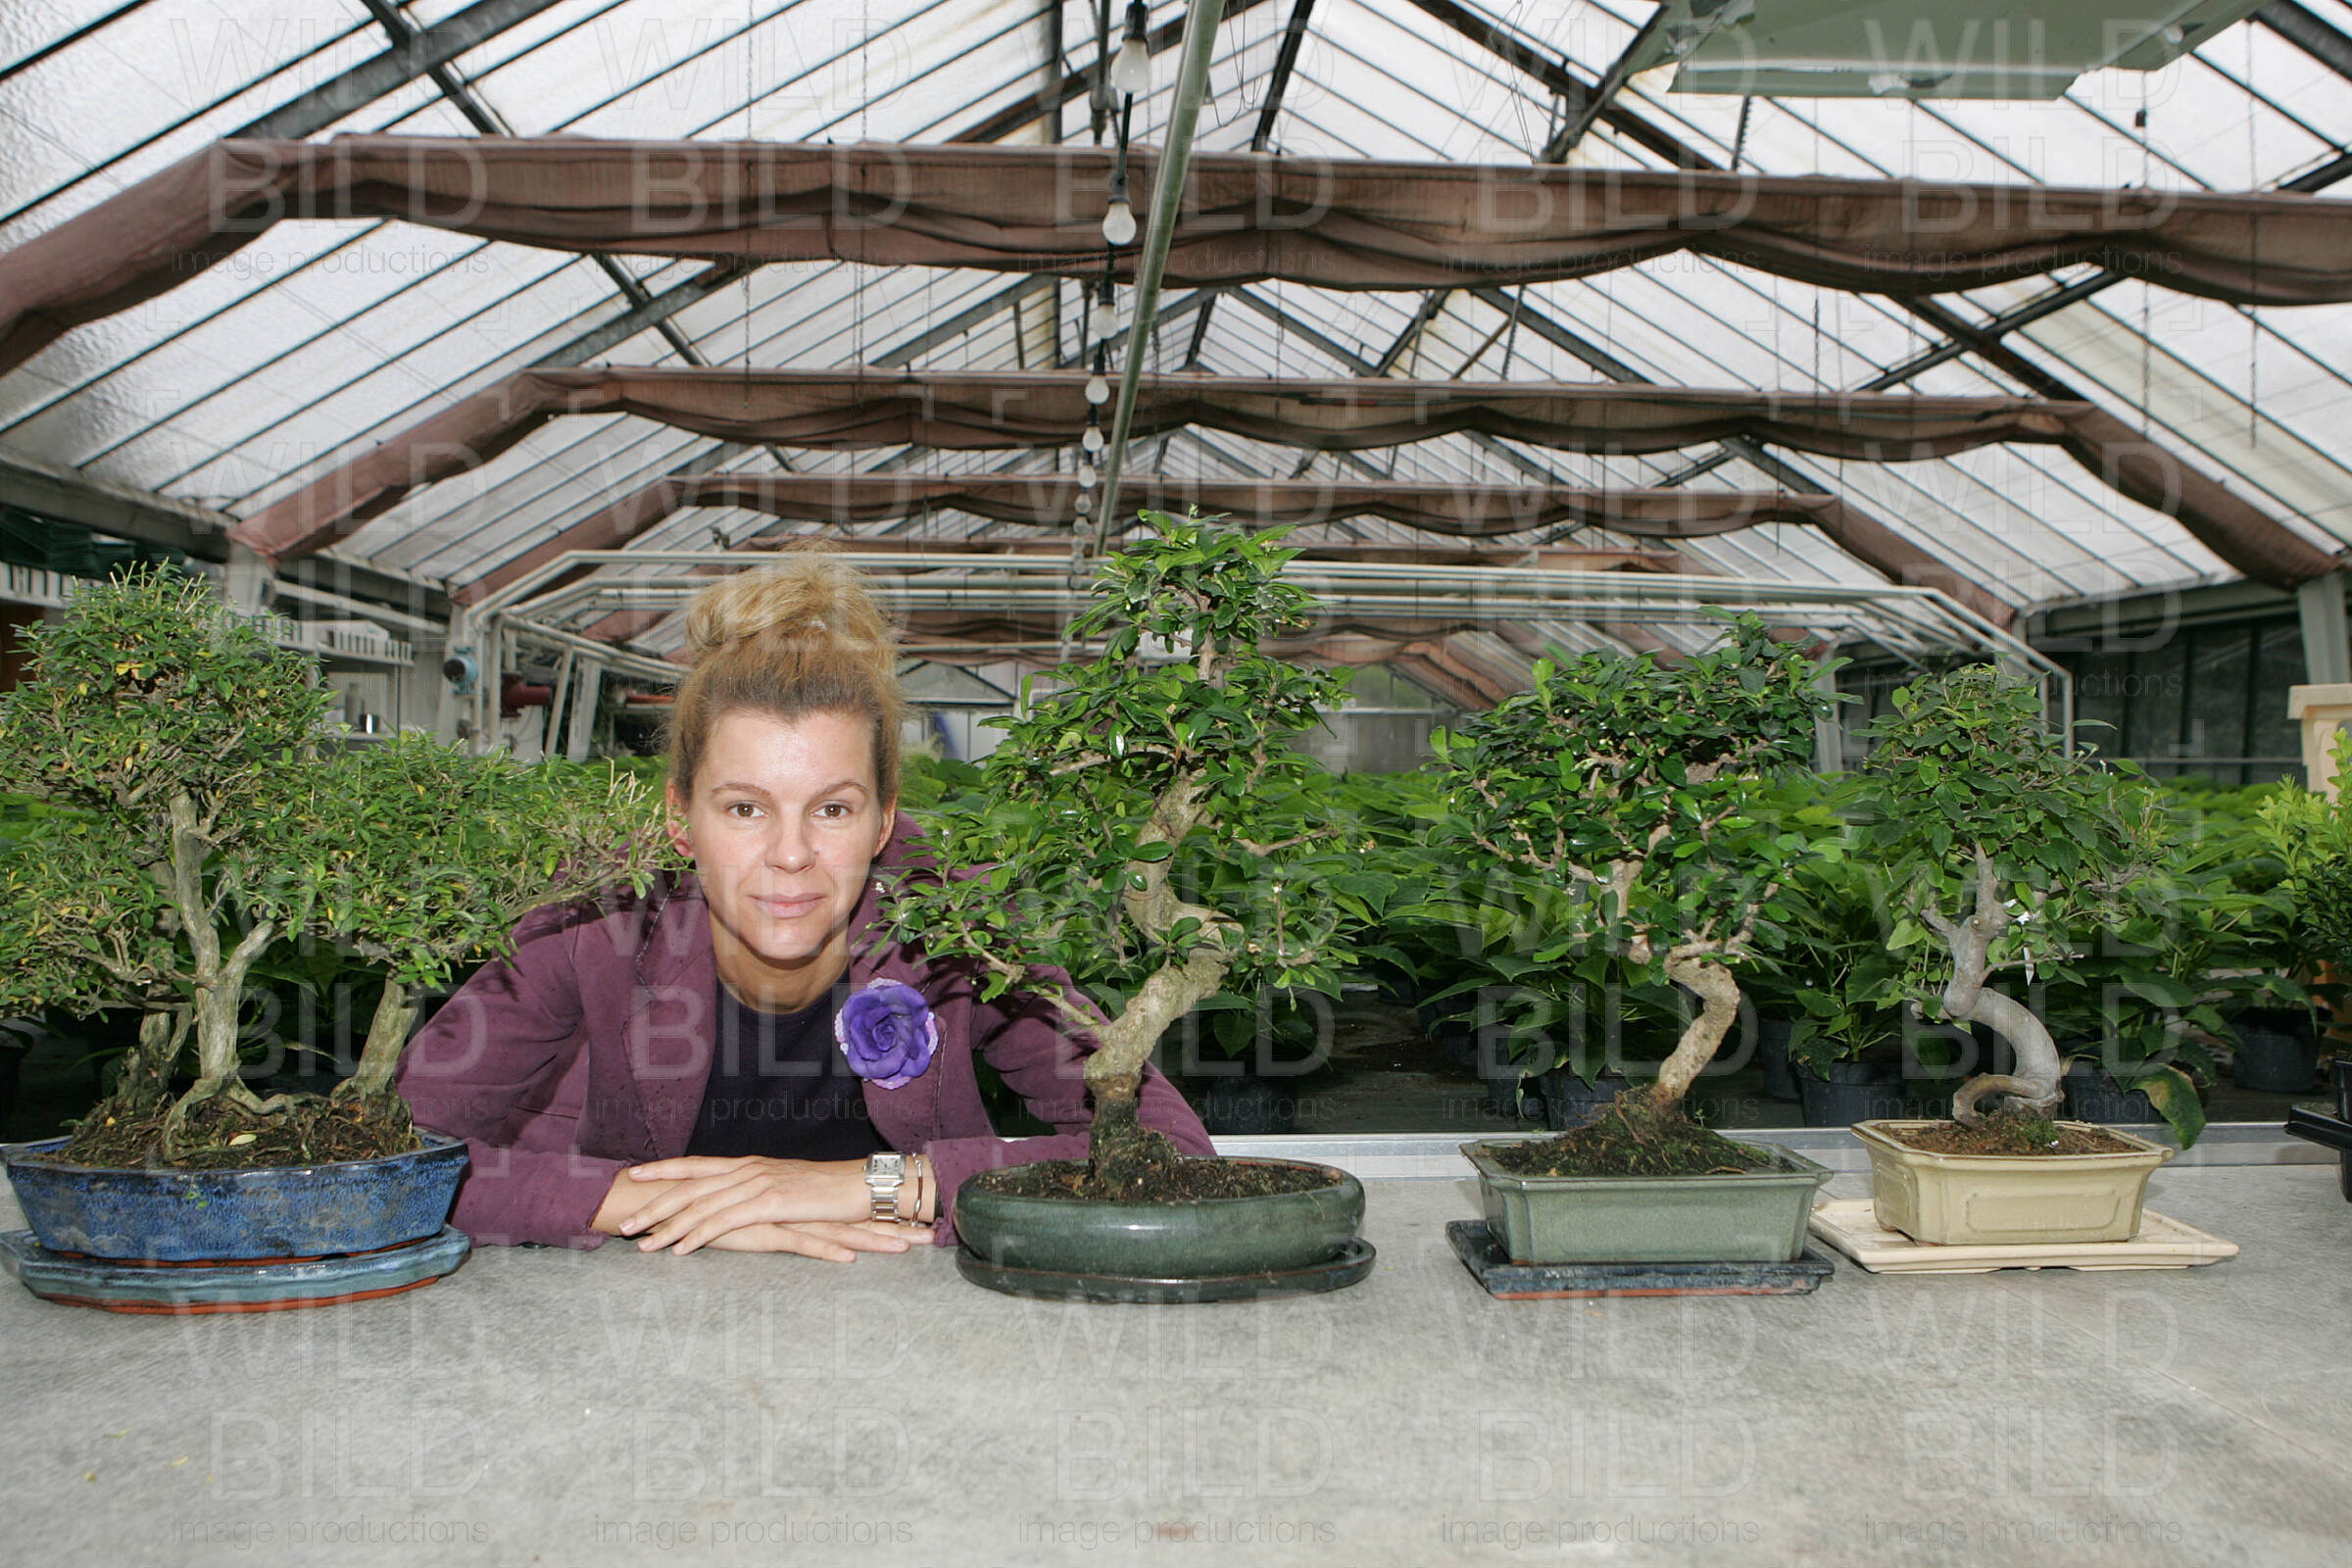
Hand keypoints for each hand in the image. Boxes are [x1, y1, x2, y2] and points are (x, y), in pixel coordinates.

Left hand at [611, 1155, 870, 1254]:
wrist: (861, 1185)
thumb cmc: (828, 1191)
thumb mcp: (786, 1187)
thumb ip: (758, 1192)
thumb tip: (738, 1202)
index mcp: (749, 1164)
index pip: (696, 1164)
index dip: (663, 1169)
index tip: (633, 1175)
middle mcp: (748, 1170)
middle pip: (689, 1186)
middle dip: (653, 1205)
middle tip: (624, 1224)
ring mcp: (758, 1185)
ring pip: (701, 1206)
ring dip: (668, 1226)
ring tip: (643, 1244)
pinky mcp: (771, 1204)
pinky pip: (726, 1222)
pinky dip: (699, 1236)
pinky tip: (681, 1250)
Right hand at [698, 1219, 924, 1261]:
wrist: (669, 1198)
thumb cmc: (708, 1212)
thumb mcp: (752, 1220)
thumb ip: (775, 1225)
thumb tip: (799, 1232)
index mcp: (797, 1203)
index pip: (848, 1210)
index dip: (885, 1215)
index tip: (918, 1223)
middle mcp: (796, 1206)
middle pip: (854, 1218)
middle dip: (894, 1226)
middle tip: (930, 1236)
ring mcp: (781, 1216)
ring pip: (836, 1230)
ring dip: (874, 1238)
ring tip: (909, 1247)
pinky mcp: (762, 1229)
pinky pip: (799, 1243)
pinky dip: (826, 1250)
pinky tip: (850, 1258)